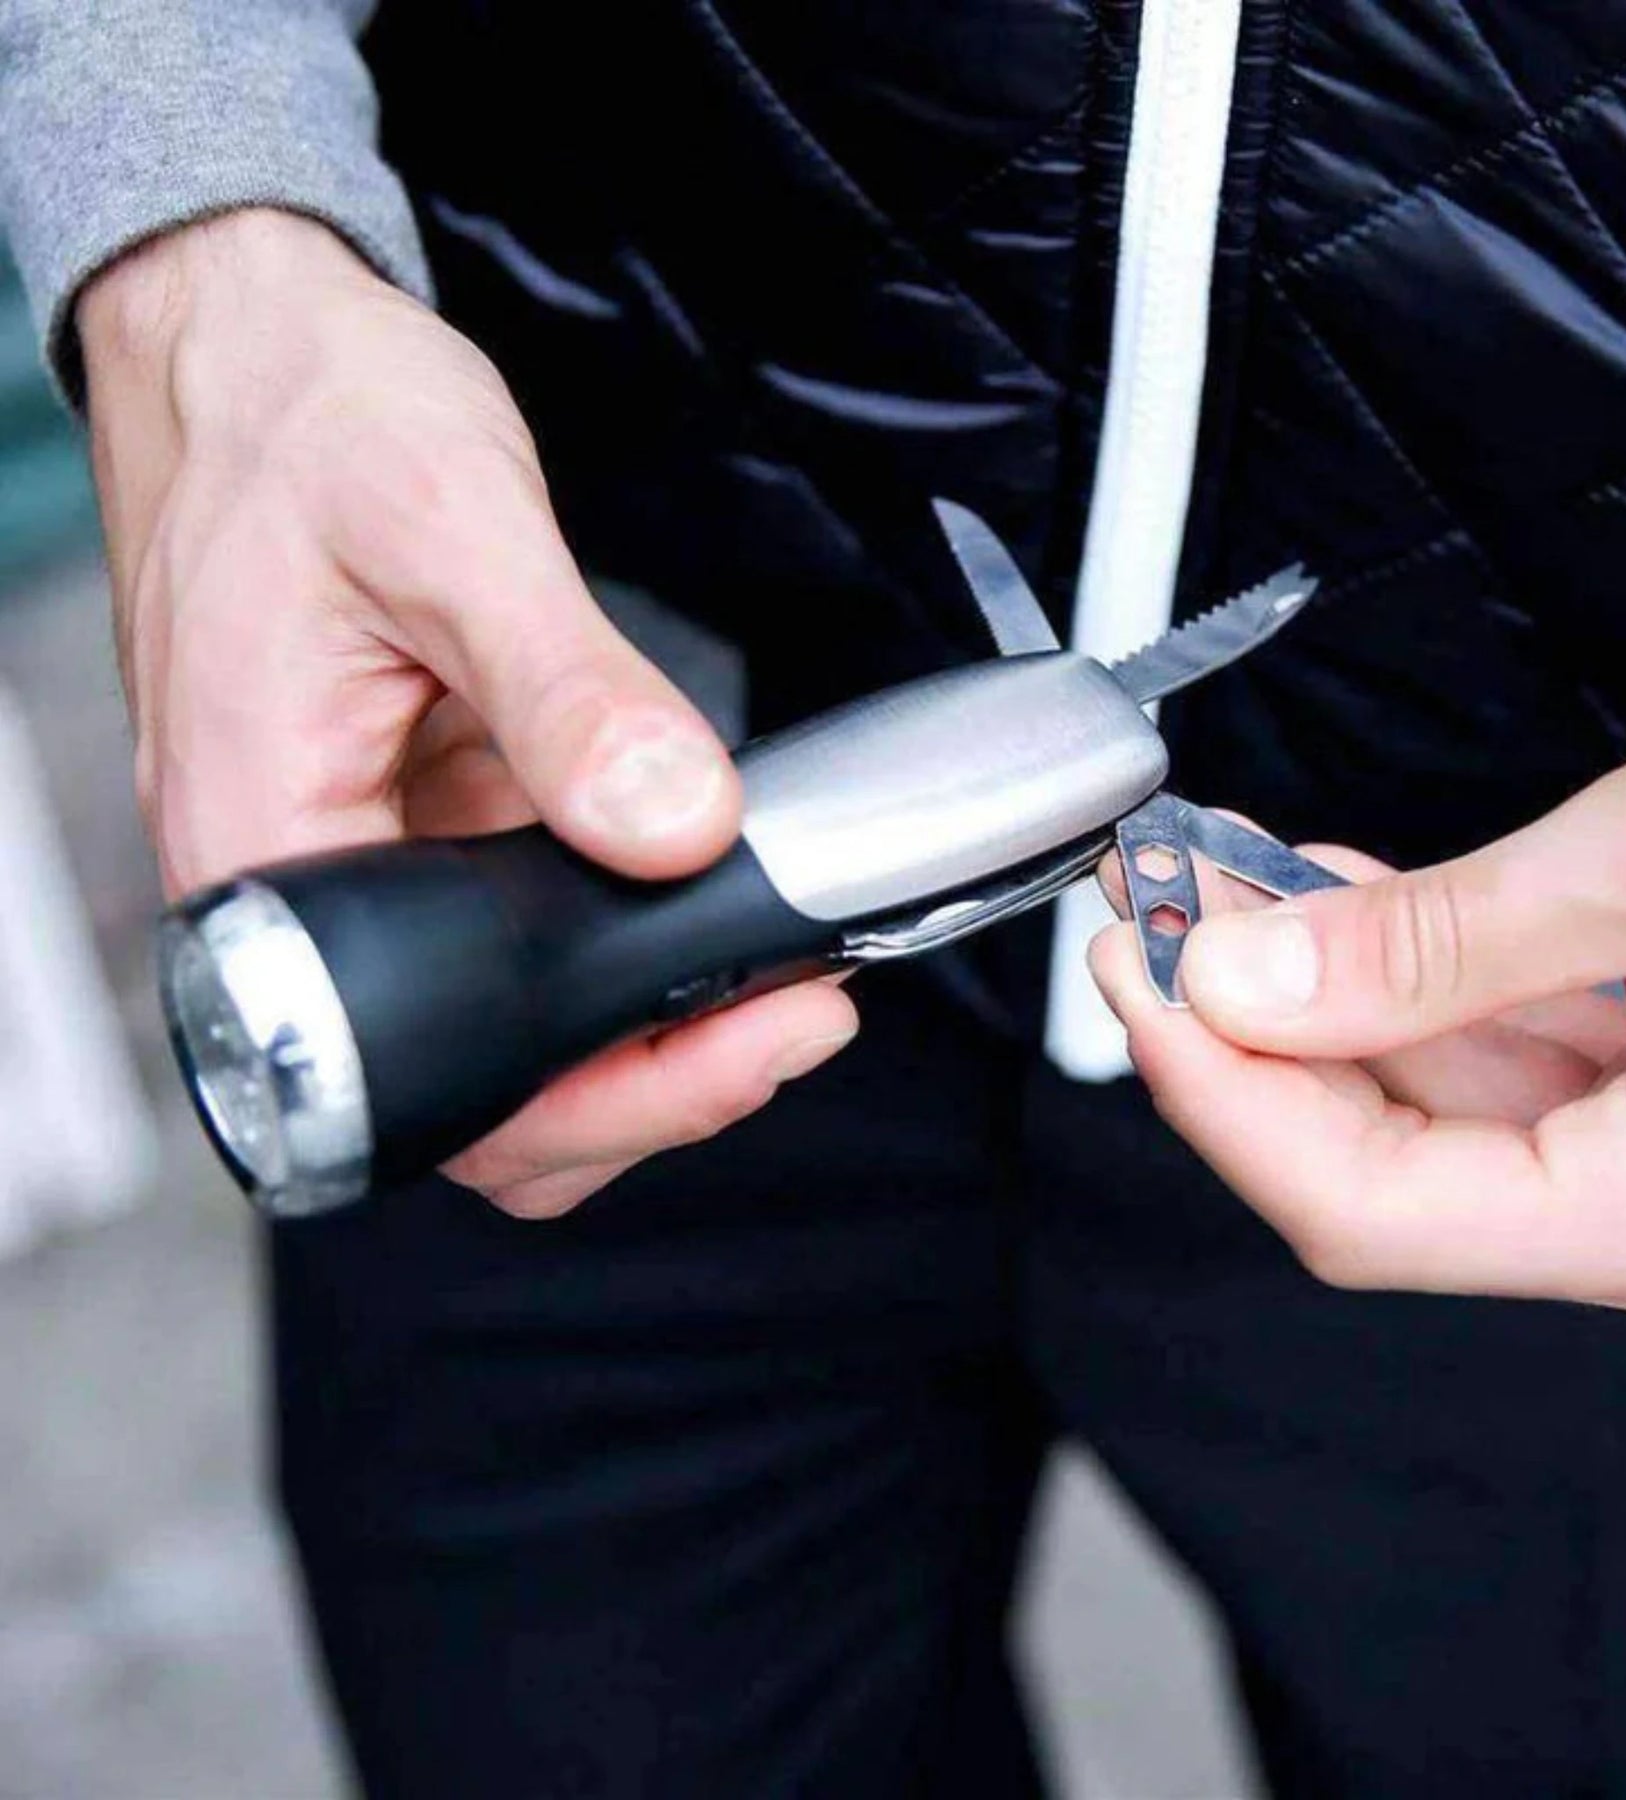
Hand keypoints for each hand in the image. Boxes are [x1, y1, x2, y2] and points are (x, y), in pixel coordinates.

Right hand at [84, 209, 856, 1216]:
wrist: (248, 340)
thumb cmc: (298, 413)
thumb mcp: (450, 532)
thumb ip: (566, 694)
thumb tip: (674, 824)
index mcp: (266, 849)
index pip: (442, 1073)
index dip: (613, 1096)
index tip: (753, 1036)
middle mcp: (304, 889)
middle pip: (487, 1097)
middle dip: (653, 1080)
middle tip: (795, 1014)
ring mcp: (366, 862)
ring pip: (514, 1027)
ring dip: (647, 1018)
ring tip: (769, 958)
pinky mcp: (414, 825)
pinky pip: (524, 927)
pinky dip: (618, 932)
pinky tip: (693, 884)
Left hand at [1091, 647, 1625, 1332]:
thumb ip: (1434, 944)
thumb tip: (1247, 983)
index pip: (1367, 1209)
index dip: (1219, 1098)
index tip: (1135, 982)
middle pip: (1389, 1164)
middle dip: (1249, 1035)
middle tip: (1152, 915)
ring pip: (1440, 1104)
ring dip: (1318, 996)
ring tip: (1219, 888)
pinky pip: (1513, 1057)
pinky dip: (1411, 981)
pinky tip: (1335, 903)